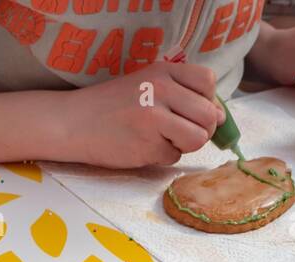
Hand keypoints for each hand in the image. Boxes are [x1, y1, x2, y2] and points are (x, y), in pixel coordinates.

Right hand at [64, 62, 222, 168]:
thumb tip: (221, 116)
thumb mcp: (147, 85)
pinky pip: (174, 156)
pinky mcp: (147, 145)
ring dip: (185, 145)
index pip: (208, 82)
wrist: (73, 123)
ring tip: (163, 140)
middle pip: (208, 115)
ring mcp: (155, 118)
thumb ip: (182, 94)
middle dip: (200, 129)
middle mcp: (161, 89)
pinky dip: (163, 157)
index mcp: (163, 70)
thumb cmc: (112, 106)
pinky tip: (143, 147)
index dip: (206, 101)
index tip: (191, 111)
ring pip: (198, 139)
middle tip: (179, 132)